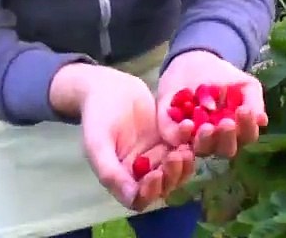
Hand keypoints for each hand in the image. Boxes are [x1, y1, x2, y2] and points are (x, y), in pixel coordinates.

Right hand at [70, 65, 196, 211]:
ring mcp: (156, 155)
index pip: (140, 198)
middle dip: (172, 174)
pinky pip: (182, 146)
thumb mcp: (97, 145)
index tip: (156, 174)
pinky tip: (189, 127)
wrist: (107, 87)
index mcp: (122, 178)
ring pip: (176, 169)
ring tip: (185, 147)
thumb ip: (110, 172)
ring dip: (184, 162)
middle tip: (177, 156)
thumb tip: (132, 198)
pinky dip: (188, 141)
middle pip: (163, 185)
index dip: (150, 191)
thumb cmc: (96, 117)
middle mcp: (141, 172)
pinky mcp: (168, 139)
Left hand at [157, 50, 267, 158]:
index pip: (246, 135)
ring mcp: (193, 138)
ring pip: (201, 149)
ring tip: (206, 126)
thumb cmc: (222, 76)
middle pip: (225, 149)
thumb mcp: (243, 83)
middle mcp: (216, 140)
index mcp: (236, 130)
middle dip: (226, 138)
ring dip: (205, 140)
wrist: (192, 61)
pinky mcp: (171, 130)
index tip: (244, 110)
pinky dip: (180, 135)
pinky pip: (174, 139)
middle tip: (225, 123)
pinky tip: (187, 124)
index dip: (247, 126)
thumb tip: (261, 120)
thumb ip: (253, 100)